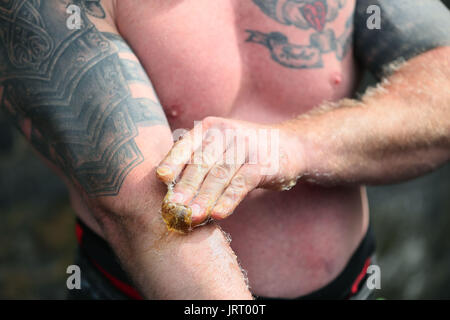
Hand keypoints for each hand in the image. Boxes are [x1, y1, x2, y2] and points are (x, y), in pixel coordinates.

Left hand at [156, 116, 304, 227]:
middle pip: (202, 162)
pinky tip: (218, 214)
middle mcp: (227, 133)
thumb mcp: (221, 147)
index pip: (187, 144)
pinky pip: (242, 183)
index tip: (162, 178)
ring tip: (192, 216)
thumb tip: (169, 190)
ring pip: (220, 174)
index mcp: (211, 128)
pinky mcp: (263, 163)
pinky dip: (229, 200)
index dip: (174, 161)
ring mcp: (247, 146)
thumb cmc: (245, 152)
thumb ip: (199, 161)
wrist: (290, 146)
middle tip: (173, 207)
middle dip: (187, 186)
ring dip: (205, 198)